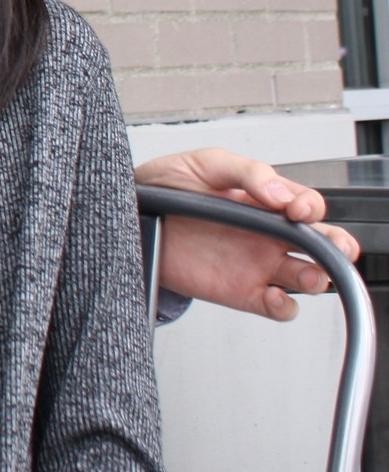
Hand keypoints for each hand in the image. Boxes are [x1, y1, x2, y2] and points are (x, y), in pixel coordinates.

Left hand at [134, 148, 361, 320]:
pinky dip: (284, 307)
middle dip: (339, 247)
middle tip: (331, 247)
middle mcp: (266, 233)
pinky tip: (272, 295)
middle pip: (323, 244)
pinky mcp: (240, 291)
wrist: (131, 218)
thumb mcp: (205, 164)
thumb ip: (246, 172)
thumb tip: (278, 192)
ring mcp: (257, 264)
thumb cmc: (167, 187)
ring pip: (308, 277)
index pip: (307, 204)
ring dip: (317, 278)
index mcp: (264, 200)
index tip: (296, 209)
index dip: (311, 207)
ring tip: (303, 273)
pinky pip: (278, 307)